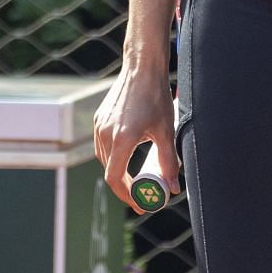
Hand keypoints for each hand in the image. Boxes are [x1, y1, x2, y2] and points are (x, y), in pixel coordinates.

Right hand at [92, 64, 179, 209]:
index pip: (115, 178)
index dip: (127, 195)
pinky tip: (125, 158)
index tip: (140, 203)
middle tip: (141, 196)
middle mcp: (106, 133)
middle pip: (109, 171)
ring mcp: (99, 125)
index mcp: (122, 139)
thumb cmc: (155, 97)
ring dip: (118, 172)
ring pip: (104, 159)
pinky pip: (102, 145)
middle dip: (125, 187)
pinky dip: (112, 157)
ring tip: (135, 180)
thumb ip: (169, 161)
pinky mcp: (99, 118)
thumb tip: (172, 188)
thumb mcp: (166, 131)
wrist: (141, 68)